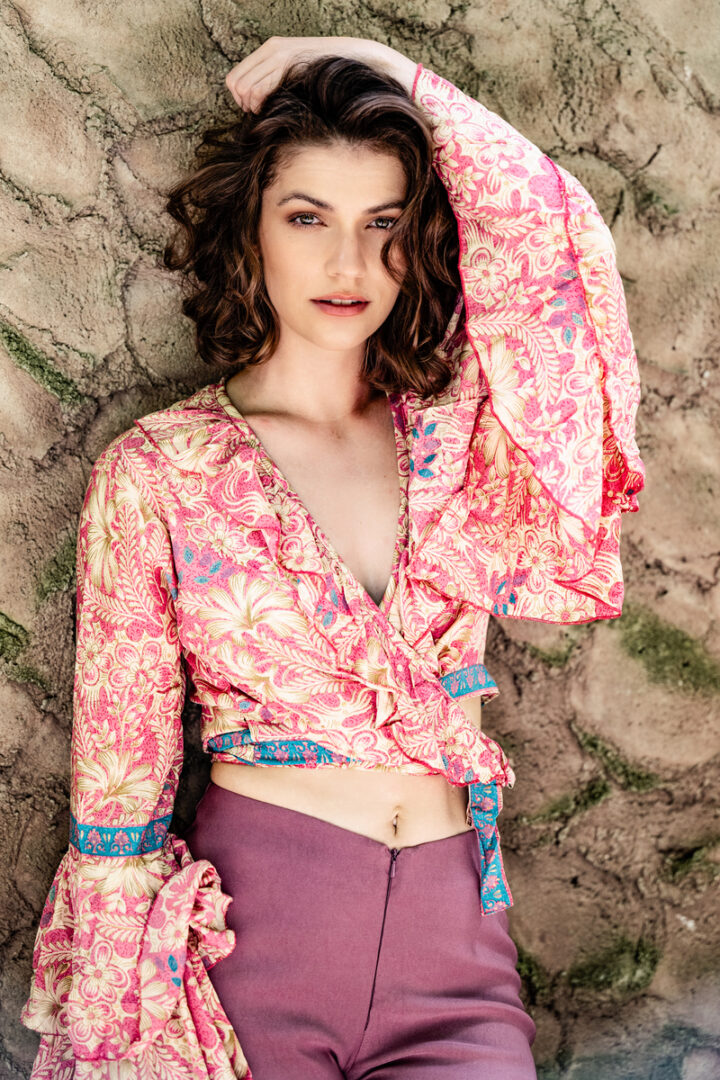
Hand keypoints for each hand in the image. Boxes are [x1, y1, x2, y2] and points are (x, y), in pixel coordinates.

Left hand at [225, 36, 417, 112]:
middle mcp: (271, 49)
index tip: (257, 110)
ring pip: (245, 88)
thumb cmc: (332, 78)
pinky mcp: (288, 63)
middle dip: (245, 105)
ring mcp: (279, 54)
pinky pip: (260, 89)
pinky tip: (278, 110)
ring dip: (254, 107)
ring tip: (273, 113)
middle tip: (264, 115)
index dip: (240, 100)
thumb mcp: (301, 79)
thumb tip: (256, 106)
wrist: (358, 62)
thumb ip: (279, 85)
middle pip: (235, 85)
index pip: (234, 78)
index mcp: (271, 50)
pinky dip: (262, 104)